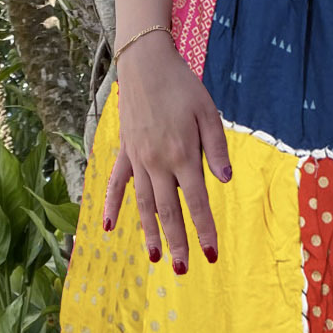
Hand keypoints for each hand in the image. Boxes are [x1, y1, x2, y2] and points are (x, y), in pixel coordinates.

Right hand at [103, 30, 231, 270]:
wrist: (145, 63)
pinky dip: (112, 205)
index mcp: (183, 155)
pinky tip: (108, 227)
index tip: (211, 254)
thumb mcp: (208, 112)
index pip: (197, 202)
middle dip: (178, 242)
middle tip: (183, 269)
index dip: (204, 230)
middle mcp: (158, 163)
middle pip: (169, 211)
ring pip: (143, 205)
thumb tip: (225, 181)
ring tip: (155, 258)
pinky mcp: (125, 152)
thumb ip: (216, 148)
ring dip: (150, 233)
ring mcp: (138, 159)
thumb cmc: (182, 86)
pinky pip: (117, 183)